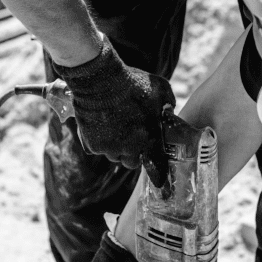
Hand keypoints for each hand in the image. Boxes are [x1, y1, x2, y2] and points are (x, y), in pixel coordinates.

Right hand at [54, 39, 174, 185]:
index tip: (160, 180)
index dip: (158, 174)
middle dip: (134, 154)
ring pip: (114, 156)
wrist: (100, 80)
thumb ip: (168, 104)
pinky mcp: (92, 145)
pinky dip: (100, 142)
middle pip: (132, 163)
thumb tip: (169, 112)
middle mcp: (129, 149)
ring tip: (117, 129)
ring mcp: (109, 148)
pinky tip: (101, 125)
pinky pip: (98, 149)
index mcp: (149, 139)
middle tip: (133, 138)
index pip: (157, 167)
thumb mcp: (161, 89)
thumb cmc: (132, 82)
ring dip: (117, 148)